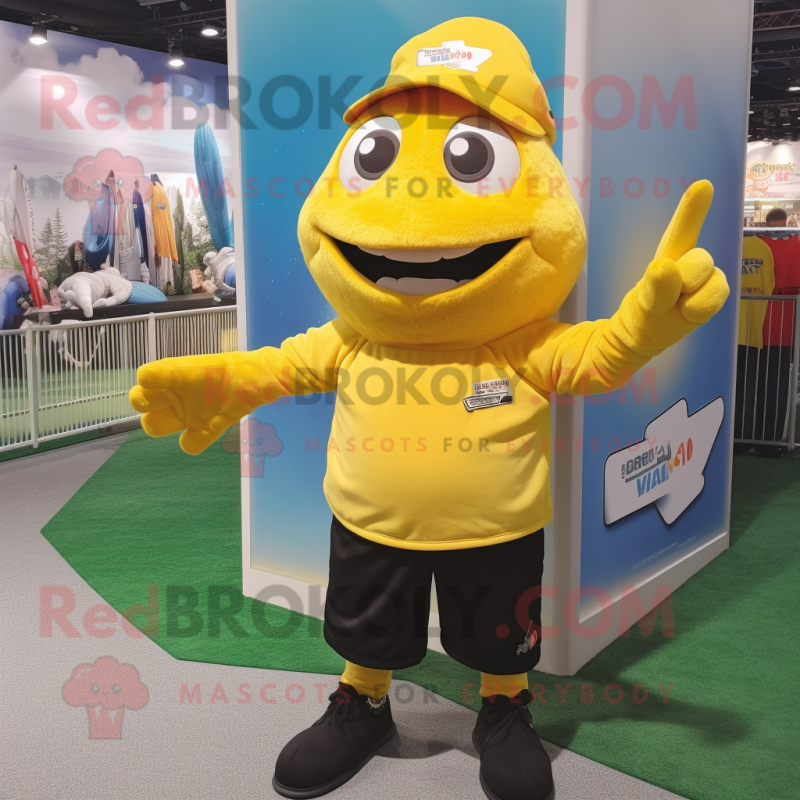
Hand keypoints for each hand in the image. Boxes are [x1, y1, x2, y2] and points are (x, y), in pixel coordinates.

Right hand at [129, 353, 254, 454]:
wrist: (264, 380)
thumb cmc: (240, 368)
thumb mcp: (213, 365)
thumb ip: (177, 373)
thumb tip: (147, 379)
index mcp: (176, 373)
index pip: (145, 376)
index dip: (146, 380)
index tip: (155, 380)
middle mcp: (177, 393)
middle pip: (138, 401)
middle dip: (145, 403)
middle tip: (165, 399)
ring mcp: (189, 412)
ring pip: (155, 425)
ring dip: (162, 424)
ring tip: (183, 417)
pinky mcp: (206, 428)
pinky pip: (188, 444)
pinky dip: (193, 442)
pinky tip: (208, 430)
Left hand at [637, 180, 728, 324]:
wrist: (644, 336)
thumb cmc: (642, 310)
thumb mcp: (642, 299)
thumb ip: (654, 285)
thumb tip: (667, 267)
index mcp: (670, 252)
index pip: (682, 228)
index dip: (692, 208)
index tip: (702, 186)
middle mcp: (691, 259)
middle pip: (700, 258)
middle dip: (683, 279)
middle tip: (668, 295)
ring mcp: (706, 276)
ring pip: (709, 276)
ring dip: (689, 295)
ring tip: (676, 304)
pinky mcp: (715, 294)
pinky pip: (716, 296)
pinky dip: (698, 309)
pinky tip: (687, 312)